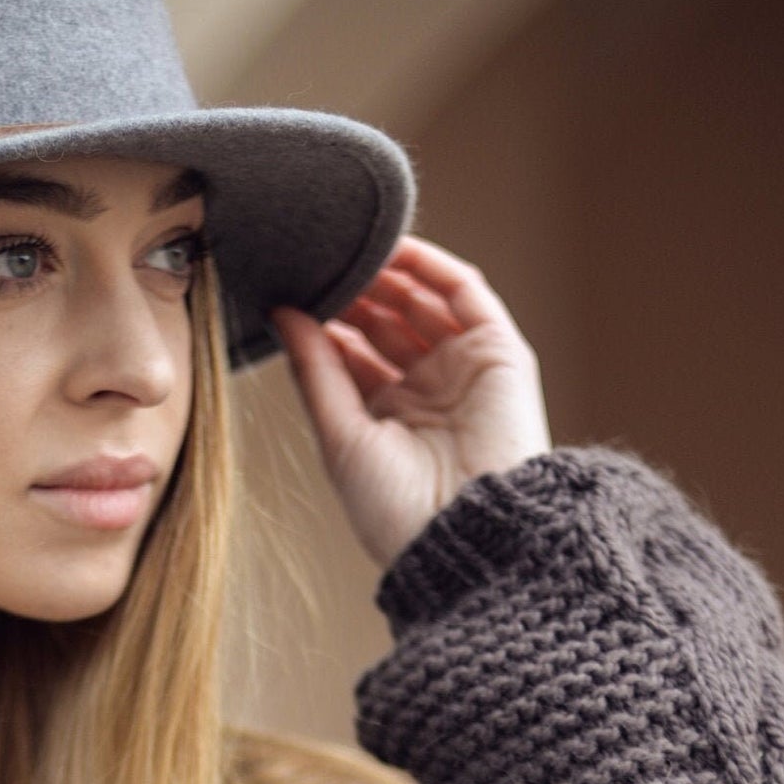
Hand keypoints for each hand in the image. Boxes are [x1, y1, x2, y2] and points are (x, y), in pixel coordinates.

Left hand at [273, 236, 551, 571]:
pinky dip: (432, 266)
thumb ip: (314, 371)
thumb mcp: (340, 435)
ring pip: (424, 300)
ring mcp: (465, 368)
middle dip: (354, 290)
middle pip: (388, 320)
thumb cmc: (396, 509)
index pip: (355, 352)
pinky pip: (467, 293)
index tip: (287, 290)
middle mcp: (429, 389)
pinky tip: (394, 248)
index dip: (325, 320)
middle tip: (315, 261)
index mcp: (389, 417)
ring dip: (388, 272)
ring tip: (347, 248)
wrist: (463, 535)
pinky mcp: (500, 352)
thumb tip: (282, 314)